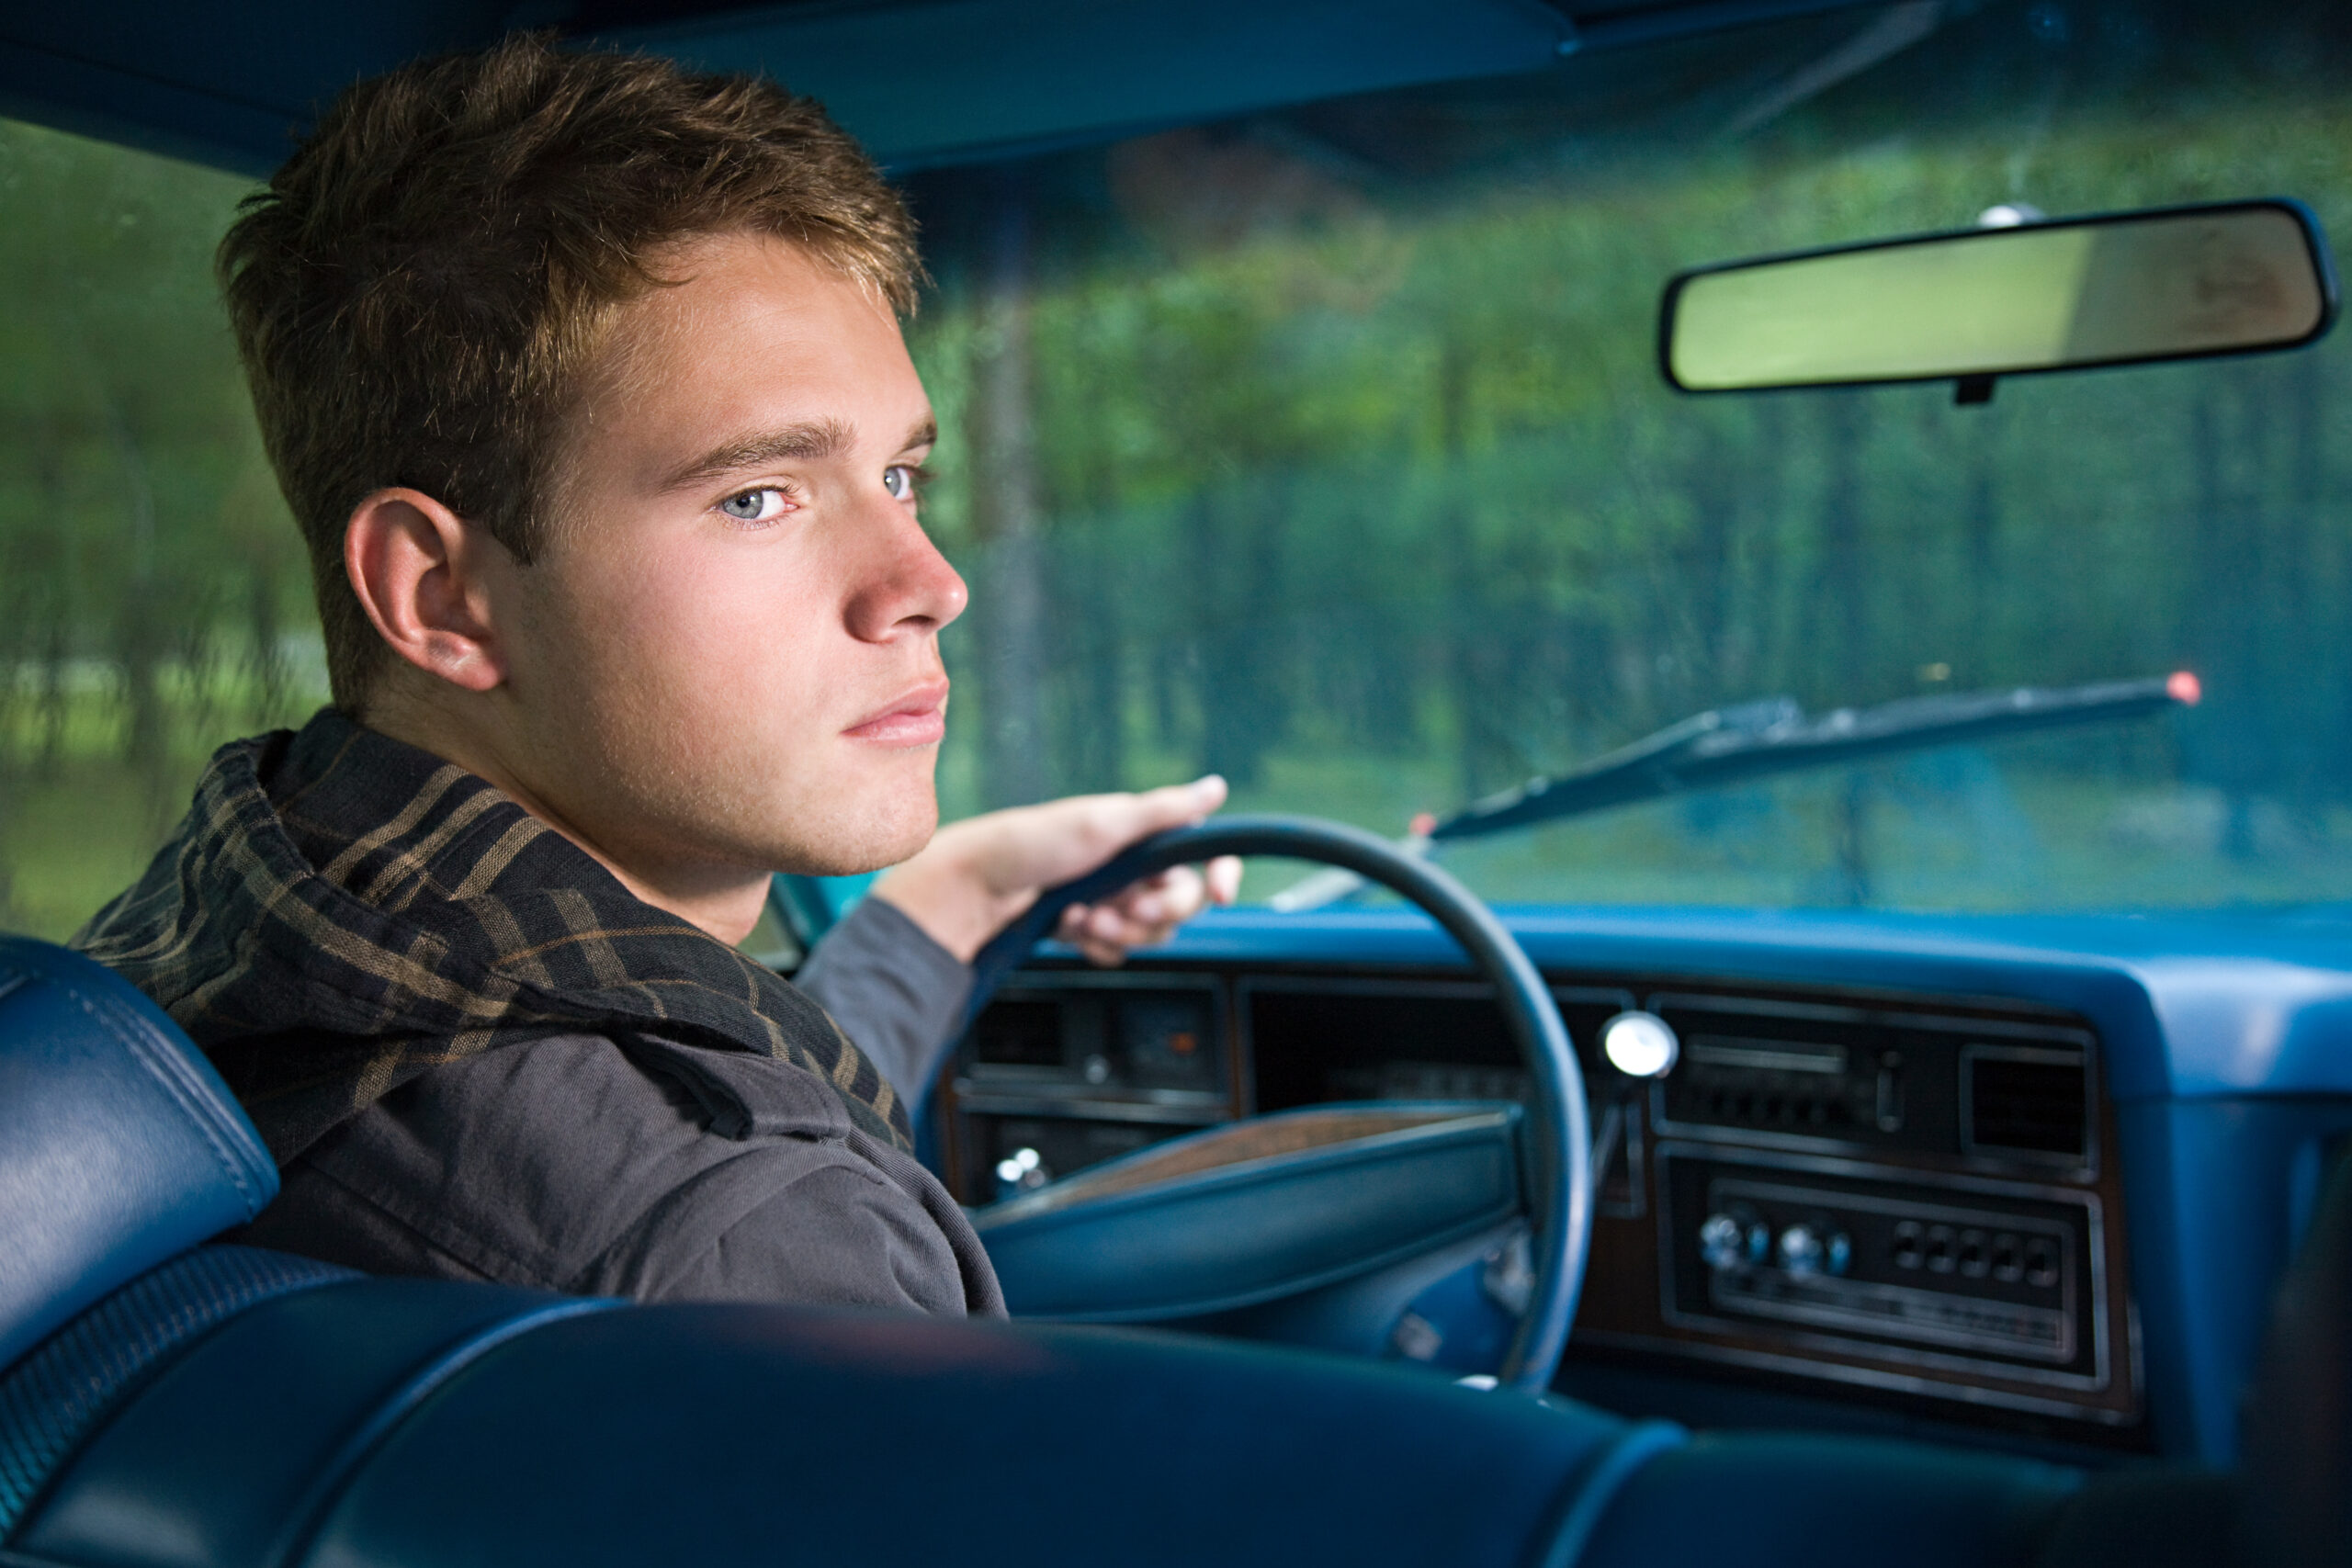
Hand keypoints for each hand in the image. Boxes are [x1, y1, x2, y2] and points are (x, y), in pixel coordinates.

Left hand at [871, 777, 1244, 964]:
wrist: (975, 887)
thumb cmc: (1032, 843)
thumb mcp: (1103, 822)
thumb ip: (1166, 811)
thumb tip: (1217, 788)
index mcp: (1143, 836)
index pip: (1204, 857)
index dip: (1220, 876)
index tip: (1221, 894)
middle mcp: (1133, 867)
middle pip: (1182, 904)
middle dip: (1156, 911)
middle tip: (1127, 907)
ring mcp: (1112, 899)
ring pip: (1151, 933)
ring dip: (1121, 930)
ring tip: (1086, 917)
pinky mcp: (1091, 928)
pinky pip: (1118, 951)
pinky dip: (1097, 944)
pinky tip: (1070, 926)